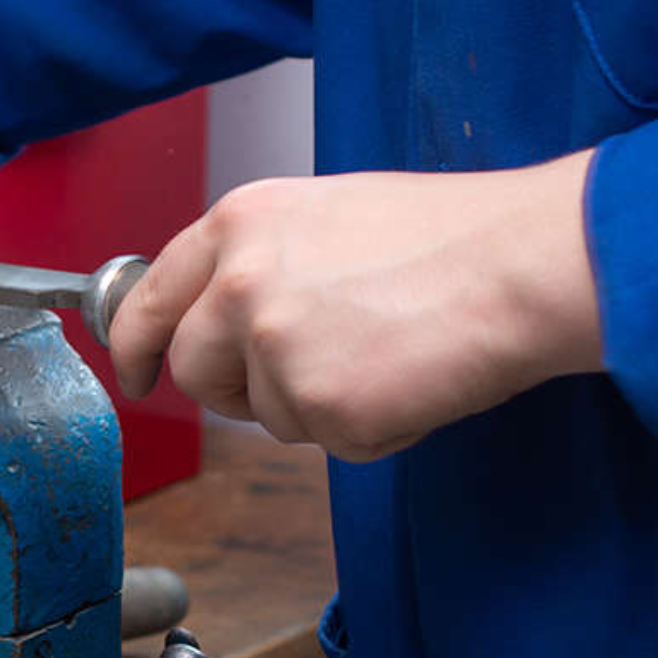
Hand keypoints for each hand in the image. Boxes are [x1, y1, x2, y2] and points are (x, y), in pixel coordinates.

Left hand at [107, 150, 603, 460]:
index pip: (146, 300)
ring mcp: (277, 350)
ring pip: (265, 415)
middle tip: (303, 374)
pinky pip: (327, 442)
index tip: (134, 375)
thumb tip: (220, 317)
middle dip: (234, 389)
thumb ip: (256, 262)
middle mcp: (241, 285)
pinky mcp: (323, 408)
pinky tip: (408, 378)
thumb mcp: (325, 215)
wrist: (523, 265)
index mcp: (238, 224)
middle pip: (194, 372)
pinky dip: (369, 426)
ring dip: (316, 404)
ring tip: (384, 352)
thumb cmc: (448, 236)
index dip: (134, 347)